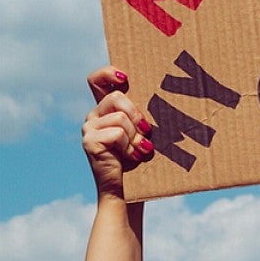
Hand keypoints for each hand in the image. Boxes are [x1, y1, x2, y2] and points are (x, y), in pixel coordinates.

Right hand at [82, 67, 152, 197]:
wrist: (131, 187)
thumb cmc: (143, 156)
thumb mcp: (145, 129)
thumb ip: (145, 113)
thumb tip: (170, 95)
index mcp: (107, 108)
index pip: (97, 79)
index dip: (108, 73)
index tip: (125, 77)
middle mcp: (95, 115)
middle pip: (117, 96)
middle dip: (137, 114)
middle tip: (146, 131)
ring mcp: (89, 127)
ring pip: (120, 117)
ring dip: (136, 136)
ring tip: (140, 150)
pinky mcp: (90, 141)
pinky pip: (117, 133)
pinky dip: (130, 146)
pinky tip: (132, 157)